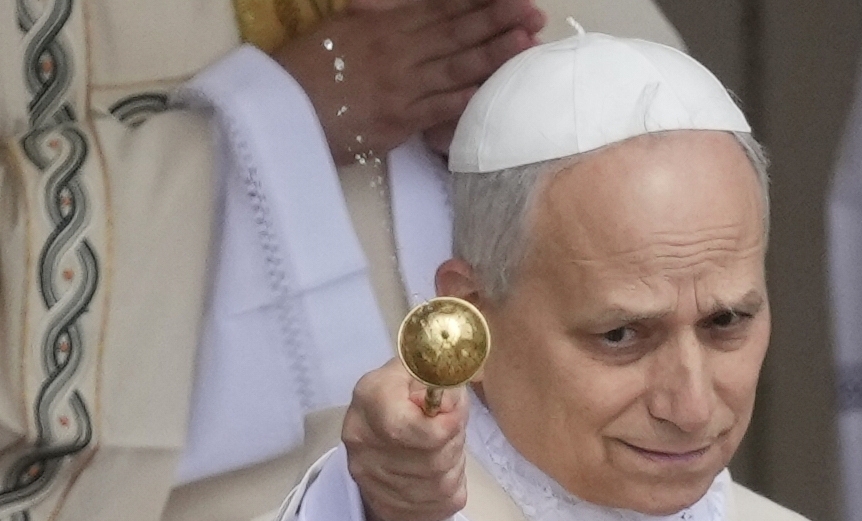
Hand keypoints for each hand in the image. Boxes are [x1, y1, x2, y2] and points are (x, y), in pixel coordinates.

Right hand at [274, 0, 544, 163]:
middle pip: (455, 32)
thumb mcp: (337, 29)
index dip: (475, 0)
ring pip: (456, 66)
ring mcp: (401, 86)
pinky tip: (497, 90)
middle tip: (534, 11)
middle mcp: (396, 50)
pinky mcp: (400, 120)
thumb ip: (373, 15)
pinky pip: (442, 106)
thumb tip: (389, 4)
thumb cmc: (304, 71)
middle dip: (497, 20)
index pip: (439, 7)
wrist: (279, 112)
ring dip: (494, 54)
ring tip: (526, 42)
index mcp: (382, 24)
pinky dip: (471, 96)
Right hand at [342, 360, 468, 520]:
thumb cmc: (403, 394)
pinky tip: (443, 471)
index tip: (456, 413)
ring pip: (440, 485)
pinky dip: (454, 487)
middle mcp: (362, 445)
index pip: (406, 429)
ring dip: (455, 465)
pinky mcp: (390, 508)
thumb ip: (437, 375)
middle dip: (454, 443)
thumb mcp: (416, 369)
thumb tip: (450, 398)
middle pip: (431, 460)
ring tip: (446, 449)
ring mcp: (372, 482)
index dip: (446, 425)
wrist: (377, 432)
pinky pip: (443, 505)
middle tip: (452, 430)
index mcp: (369, 401)